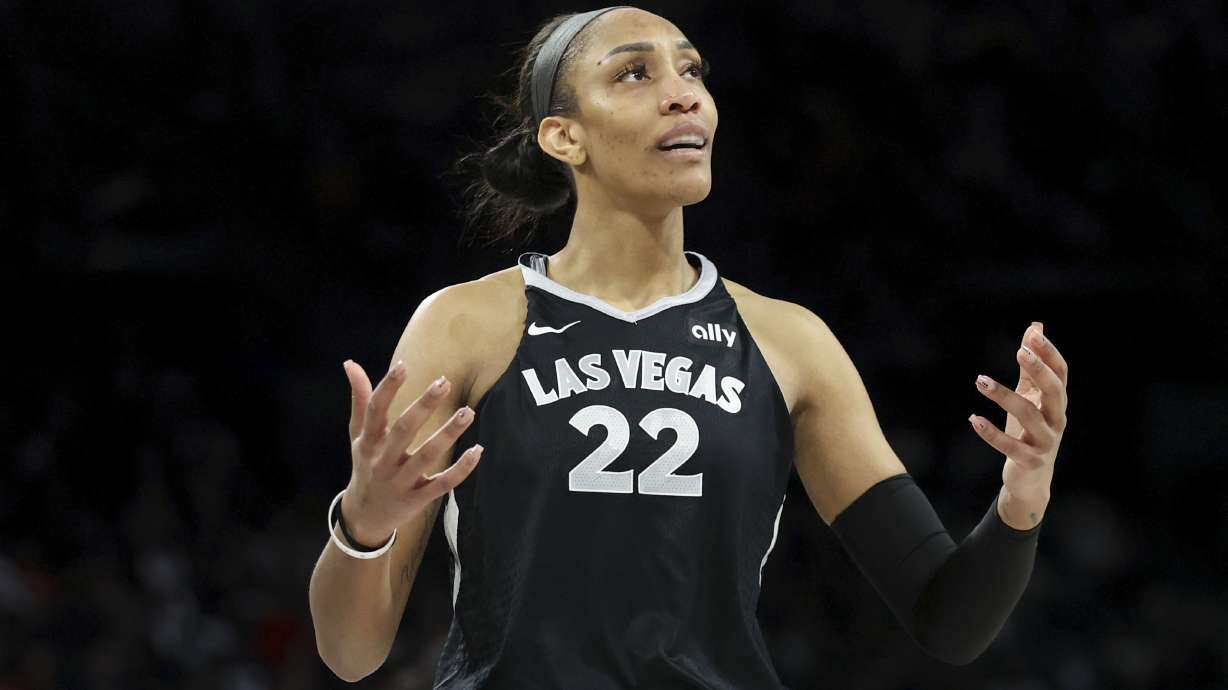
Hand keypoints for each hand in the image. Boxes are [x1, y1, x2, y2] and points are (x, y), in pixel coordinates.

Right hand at [339, 359, 483, 544]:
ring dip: (448, 433)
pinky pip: (442, 483)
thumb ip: (360, 400)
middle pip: (404, 431)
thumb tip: (350, 363)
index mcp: (368, 443)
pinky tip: (478, 450)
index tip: (403, 366)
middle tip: (444, 382)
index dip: (387, 388)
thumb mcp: (358, 436)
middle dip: (424, 406)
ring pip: (427, 456)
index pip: (375, 412)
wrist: (364, 517)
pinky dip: (461, 469)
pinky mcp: (419, 498)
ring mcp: (401, 482)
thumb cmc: (365, 465)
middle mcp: (383, 461)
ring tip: (468, 412)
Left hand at [969, 322, 1068, 508]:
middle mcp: (1056, 420)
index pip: (1061, 374)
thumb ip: (1031, 366)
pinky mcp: (1029, 460)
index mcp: (1057, 403)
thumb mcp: (1030, 397)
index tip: (1032, 335)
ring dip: (1004, 396)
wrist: (1031, 480)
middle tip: (1020, 351)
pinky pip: (1009, 445)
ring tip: (980, 380)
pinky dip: (990, 432)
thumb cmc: (1028, 432)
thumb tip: (1035, 328)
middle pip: (1054, 391)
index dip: (1049, 354)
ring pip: (1029, 416)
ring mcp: (1045, 442)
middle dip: (1039, 370)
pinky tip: (973, 419)